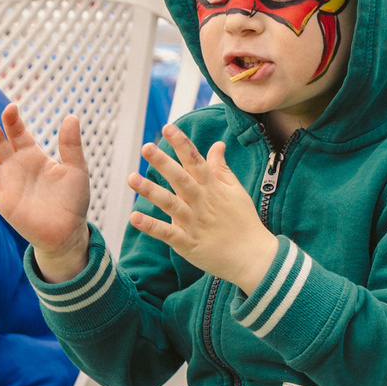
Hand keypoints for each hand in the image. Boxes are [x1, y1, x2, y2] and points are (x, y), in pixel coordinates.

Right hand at [0, 104, 91, 276]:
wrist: (68, 232)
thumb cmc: (73, 201)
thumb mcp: (76, 169)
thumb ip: (71, 145)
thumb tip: (72, 117)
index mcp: (32, 155)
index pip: (17, 132)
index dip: (12, 120)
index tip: (11, 108)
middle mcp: (15, 167)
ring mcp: (6, 184)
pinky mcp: (2, 202)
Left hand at [127, 125, 275, 291]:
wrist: (254, 258)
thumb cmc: (244, 222)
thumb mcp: (236, 191)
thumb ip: (221, 168)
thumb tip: (217, 144)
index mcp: (212, 188)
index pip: (196, 161)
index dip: (182, 144)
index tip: (168, 127)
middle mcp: (202, 202)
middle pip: (181, 179)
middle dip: (164, 163)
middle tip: (146, 147)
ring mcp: (194, 223)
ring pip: (170, 204)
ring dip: (151, 191)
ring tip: (132, 178)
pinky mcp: (188, 243)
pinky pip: (167, 233)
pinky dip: (151, 226)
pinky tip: (135, 218)